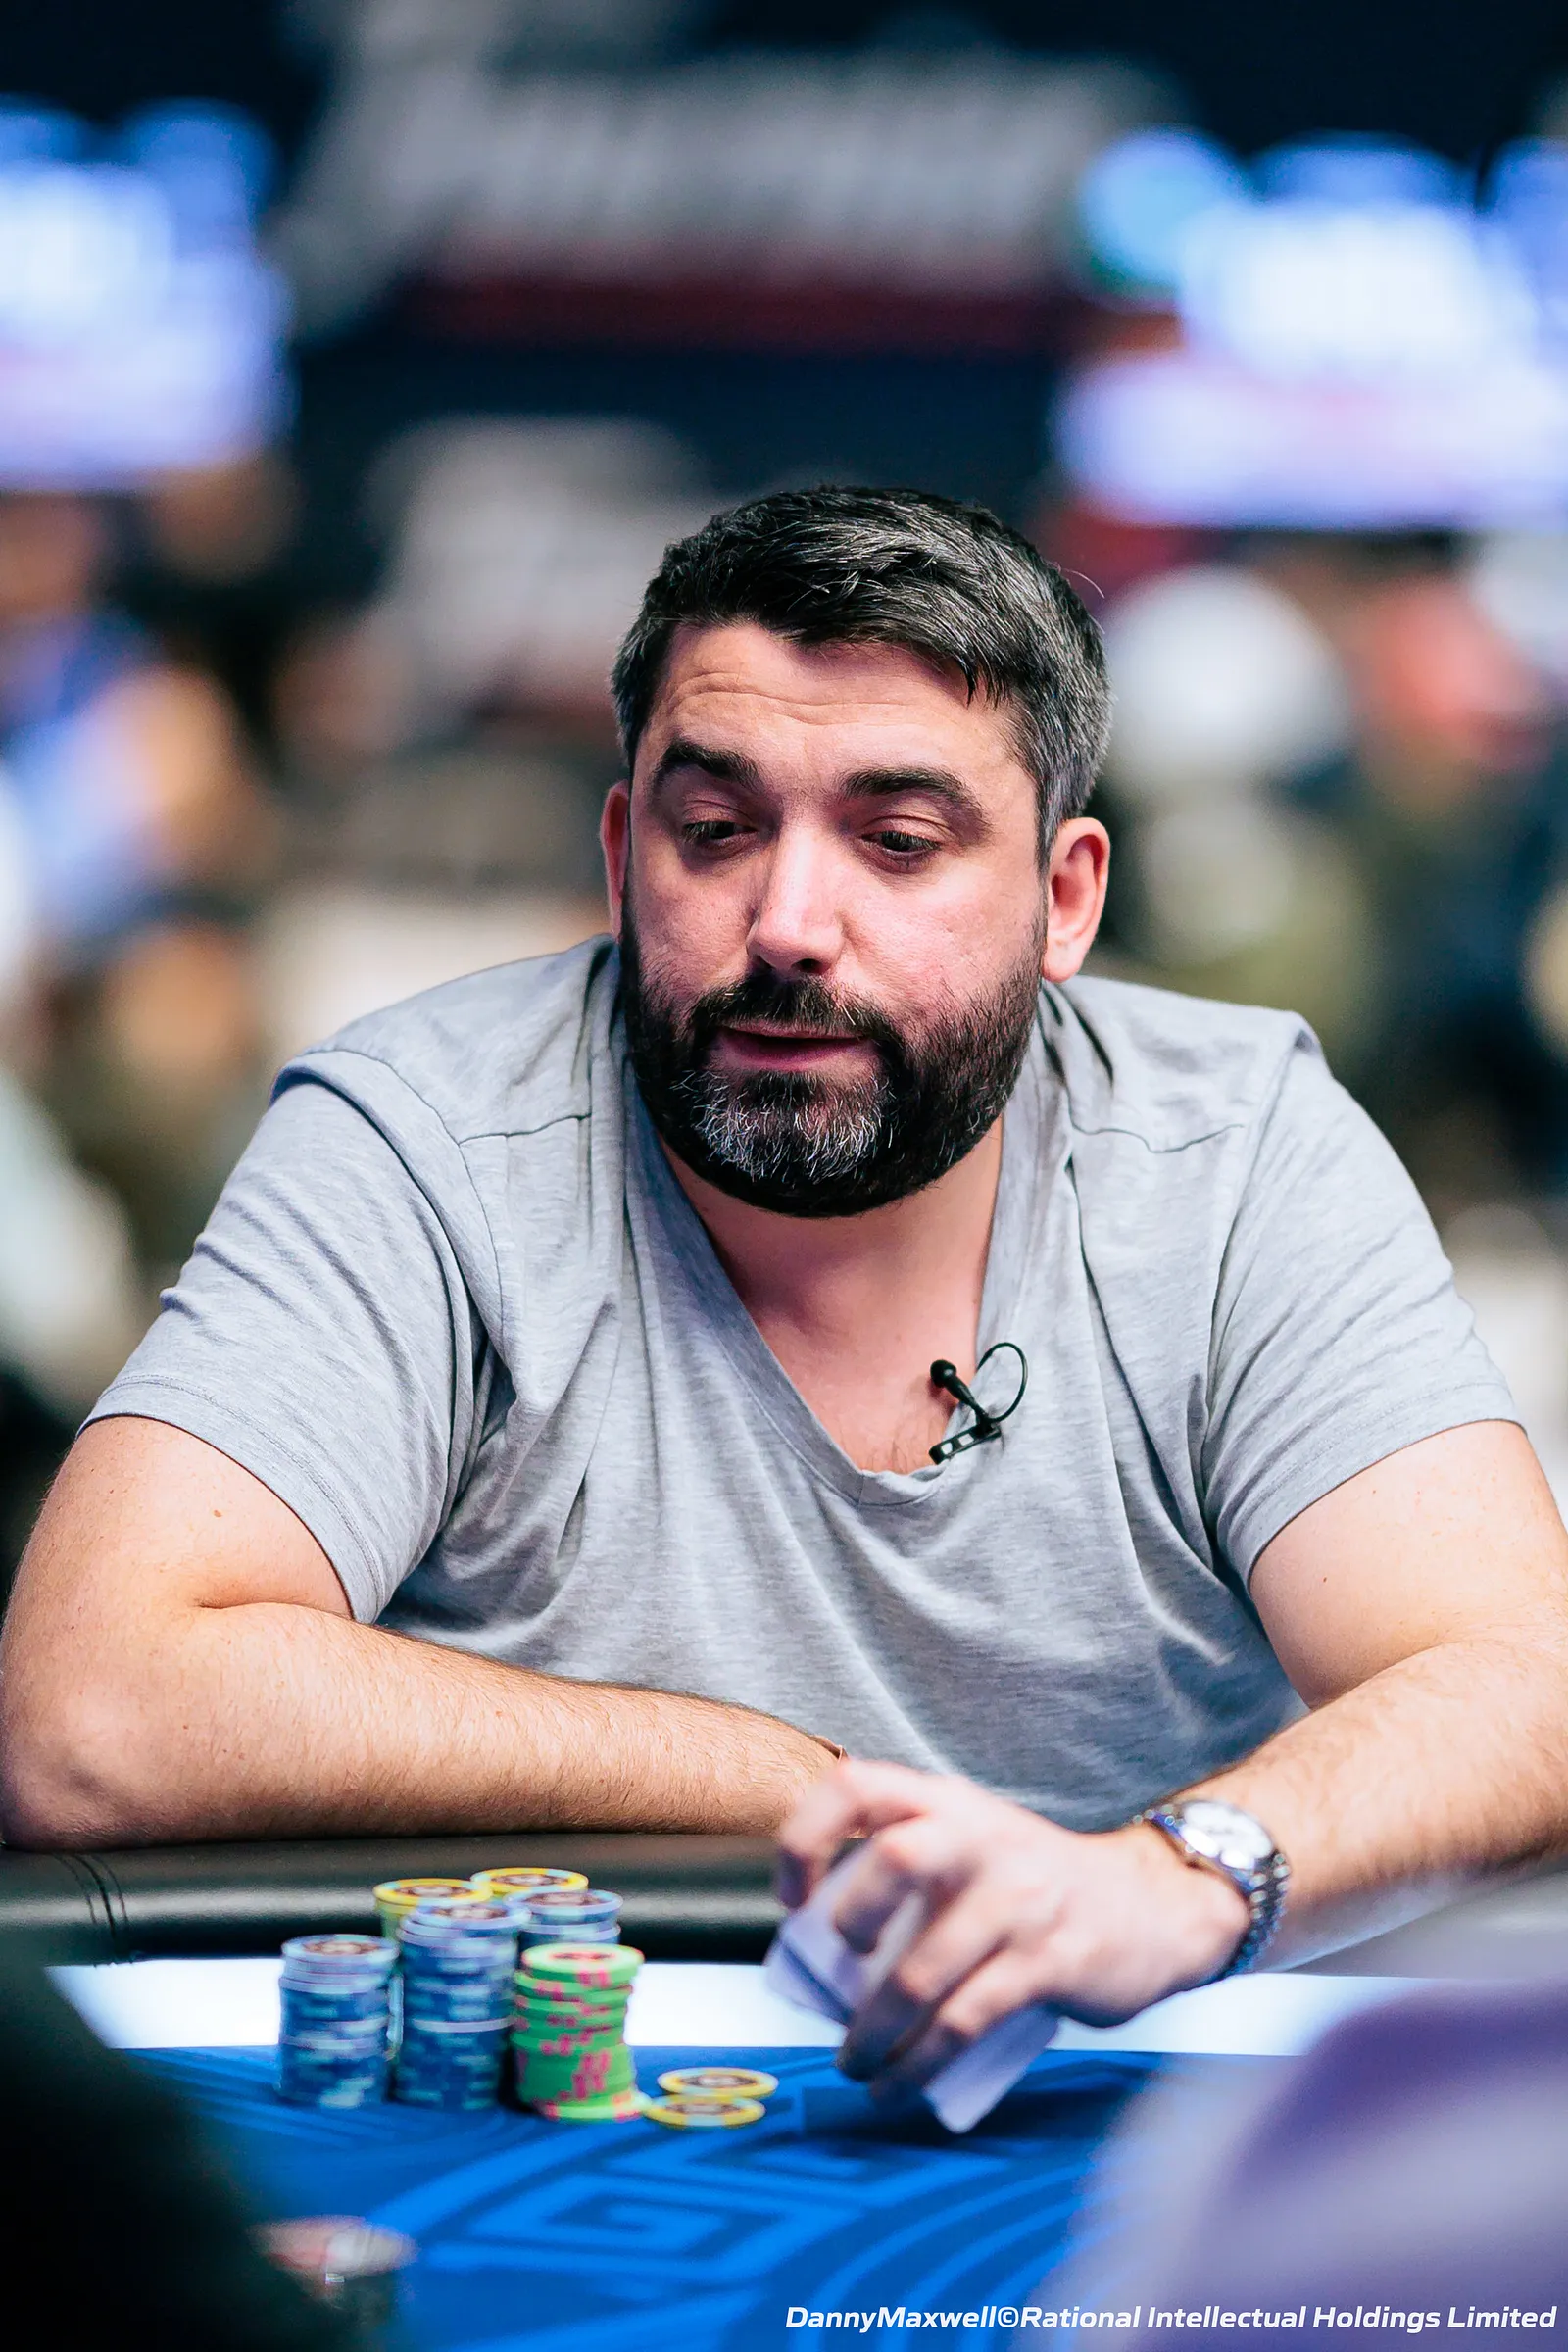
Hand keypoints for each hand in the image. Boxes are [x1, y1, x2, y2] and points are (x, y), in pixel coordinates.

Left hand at [776, 1760, 1249, 2095]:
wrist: (1155, 1907)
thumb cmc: (1036, 1886)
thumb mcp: (976, 1846)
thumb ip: (912, 1868)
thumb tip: (817, 1951)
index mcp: (949, 1803)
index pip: (857, 1784)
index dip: (807, 1836)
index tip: (791, 1899)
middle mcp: (983, 1837)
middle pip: (896, 1855)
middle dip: (850, 1918)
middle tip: (836, 1970)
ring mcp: (1019, 1899)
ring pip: (924, 1968)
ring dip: (873, 2030)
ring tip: (852, 2064)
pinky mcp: (1048, 1961)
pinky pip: (966, 2020)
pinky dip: (920, 2065)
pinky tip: (898, 2087)